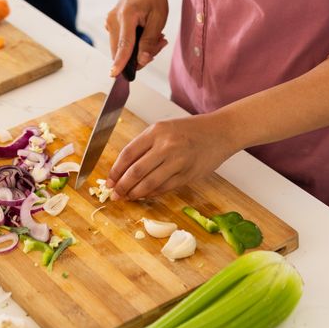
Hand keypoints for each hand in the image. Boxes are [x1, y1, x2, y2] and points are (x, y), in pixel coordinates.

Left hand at [106, 113, 234, 199]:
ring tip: (127, 198)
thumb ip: (145, 146)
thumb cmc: (189, 130)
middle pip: (136, 171)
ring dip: (135, 193)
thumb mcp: (164, 129)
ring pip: (149, 183)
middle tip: (115, 195)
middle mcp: (166, 146)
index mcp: (156, 131)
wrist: (219, 132)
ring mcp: (178, 161)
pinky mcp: (187, 175)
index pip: (129, 154)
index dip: (116, 170)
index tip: (109, 181)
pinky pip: (164, 188)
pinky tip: (144, 196)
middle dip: (122, 186)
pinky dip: (151, 194)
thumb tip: (124, 168)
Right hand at [107, 0, 168, 77]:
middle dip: (141, 55)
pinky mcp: (110, 24)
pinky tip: (145, 34)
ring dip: (138, 49)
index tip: (114, 75)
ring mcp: (109, 22)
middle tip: (160, 43)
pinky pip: (120, 42)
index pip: (124, 44)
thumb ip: (150, 40)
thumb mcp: (159, 18)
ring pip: (121, 48)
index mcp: (127, 16)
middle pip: (122, 50)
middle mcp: (113, 19)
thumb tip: (142, 60)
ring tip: (155, 37)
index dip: (120, 62)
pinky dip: (133, 44)